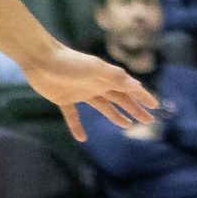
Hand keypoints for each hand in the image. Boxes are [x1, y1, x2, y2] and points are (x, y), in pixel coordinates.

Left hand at [22, 44, 156, 142]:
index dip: (143, 97)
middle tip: (147, 120)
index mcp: (106, 77)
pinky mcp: (64, 99)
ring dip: (115, 116)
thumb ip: (115, 77)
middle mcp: (97, 85)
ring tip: (127, 125)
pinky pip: (73, 116)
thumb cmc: (69, 62)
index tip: (155, 105)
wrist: (41, 58)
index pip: (129, 89)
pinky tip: (82, 138)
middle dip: (135, 109)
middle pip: (120, 99)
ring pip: (104, 107)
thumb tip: (137, 86)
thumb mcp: (95, 69)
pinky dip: (78, 127)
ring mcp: (81, 93)